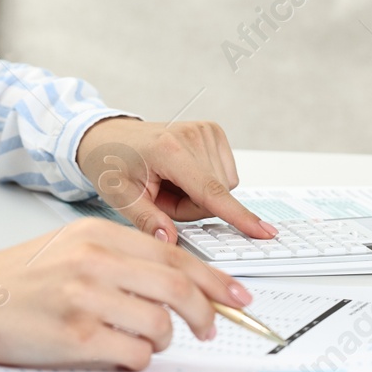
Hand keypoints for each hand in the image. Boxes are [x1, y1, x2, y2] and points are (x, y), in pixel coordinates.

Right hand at [0, 218, 252, 369]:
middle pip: (176, 287)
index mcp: (95, 234)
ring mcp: (84, 298)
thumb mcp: (70, 246)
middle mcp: (93, 261)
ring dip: (161, 340)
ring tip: (138, 339)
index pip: (173, 254)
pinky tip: (113, 351)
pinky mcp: (76, 336)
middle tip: (210, 327)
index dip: (214, 278)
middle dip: (205, 312)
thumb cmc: (19, 278)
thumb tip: (181, 281)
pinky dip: (135, 358)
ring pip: (159, 325)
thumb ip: (121, 256)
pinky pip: (134, 354)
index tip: (238, 296)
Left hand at [73, 117, 275, 243]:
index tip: (263, 231)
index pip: (211, 191)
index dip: (238, 215)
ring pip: (224, 187)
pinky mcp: (213, 132)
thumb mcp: (120, 197)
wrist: (109, 136)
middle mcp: (192, 135)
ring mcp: (205, 131)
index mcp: (168, 150)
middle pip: (216, 195)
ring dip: (198, 196)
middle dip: (191, 207)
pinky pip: (225, 176)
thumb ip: (147, 221)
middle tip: (160, 196)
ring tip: (168, 184)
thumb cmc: (113, 162)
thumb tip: (169, 241)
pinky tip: (181, 175)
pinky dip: (204, 183)